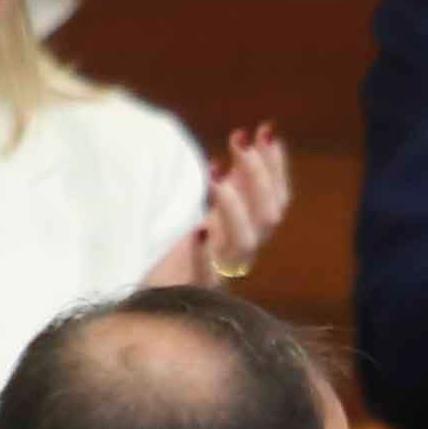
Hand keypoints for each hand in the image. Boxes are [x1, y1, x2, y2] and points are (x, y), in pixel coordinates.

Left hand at [185, 122, 289, 283]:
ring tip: (216, 177)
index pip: (276, 197)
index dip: (275, 166)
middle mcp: (240, 251)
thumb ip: (230, 178)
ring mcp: (221, 271)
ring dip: (235, 206)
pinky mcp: (195, 288)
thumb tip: (249, 136)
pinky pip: (206, 274)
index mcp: (246, 230)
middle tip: (238, 141)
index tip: (265, 131)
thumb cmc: (178, 248)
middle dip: (258, 176)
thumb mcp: (206, 207)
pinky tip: (199, 231)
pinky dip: (205, 253)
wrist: (151, 297)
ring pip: (246, 241)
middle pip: (267, 216)